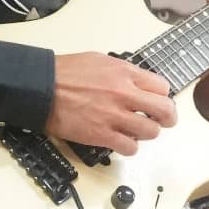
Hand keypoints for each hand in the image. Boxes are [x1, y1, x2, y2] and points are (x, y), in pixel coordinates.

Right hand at [44, 52, 176, 155]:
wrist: (41, 87)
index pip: (162, 88)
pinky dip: (129, 147)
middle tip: (161, 121)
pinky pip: (130, 148)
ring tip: (135, 131)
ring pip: (151, 132)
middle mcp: (124, 94)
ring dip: (146, 133)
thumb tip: (136, 83)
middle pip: (164, 111)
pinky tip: (121, 141)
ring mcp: (114, 116)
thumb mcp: (100, 60)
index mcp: (125, 73)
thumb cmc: (65, 73)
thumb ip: (122, 72)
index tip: (156, 102)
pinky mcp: (102, 135)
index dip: (161, 97)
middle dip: (167, 118)